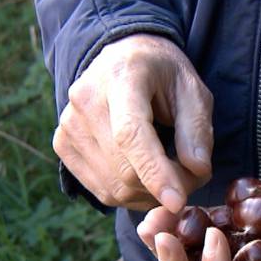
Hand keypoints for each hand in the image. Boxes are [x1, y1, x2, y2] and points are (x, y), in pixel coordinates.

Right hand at [54, 34, 213, 212]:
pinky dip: (130, 195)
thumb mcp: (192, 89)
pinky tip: (145, 176)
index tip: (178, 202)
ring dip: (149, 194)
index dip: (154, 172)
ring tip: (170, 172)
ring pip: (114, 188)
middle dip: (165, 186)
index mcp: (121, 78)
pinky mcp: (63, 144)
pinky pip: (101, 190)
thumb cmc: (162, 74)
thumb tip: (197, 170)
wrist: (121, 58)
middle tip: (192, 176)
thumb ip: (197, 129)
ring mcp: (68, 125)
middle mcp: (85, 100)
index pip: (130, 134)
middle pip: (124, 169)